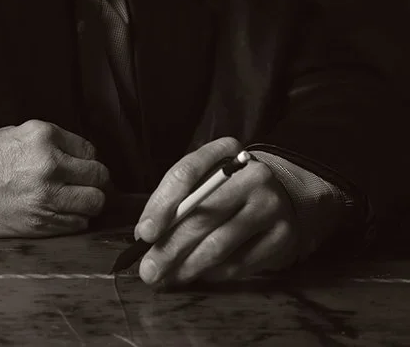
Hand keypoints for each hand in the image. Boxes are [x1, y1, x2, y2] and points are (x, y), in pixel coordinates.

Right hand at [0, 120, 108, 237]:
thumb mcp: (22, 133)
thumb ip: (55, 142)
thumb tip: (84, 156)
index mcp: (45, 137)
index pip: (89, 150)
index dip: (88, 160)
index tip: (82, 166)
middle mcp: (50, 165)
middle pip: (99, 176)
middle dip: (97, 181)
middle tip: (89, 184)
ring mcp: (48, 196)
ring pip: (95, 202)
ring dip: (90, 202)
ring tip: (78, 200)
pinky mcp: (42, 223)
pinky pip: (78, 224)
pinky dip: (76, 220)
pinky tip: (62, 213)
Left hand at [134, 137, 298, 285]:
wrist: (280, 195)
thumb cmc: (228, 188)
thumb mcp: (203, 180)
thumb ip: (174, 199)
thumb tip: (145, 235)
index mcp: (226, 149)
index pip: (187, 171)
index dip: (163, 204)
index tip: (145, 233)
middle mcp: (253, 173)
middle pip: (203, 214)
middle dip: (171, 247)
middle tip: (149, 270)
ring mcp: (271, 204)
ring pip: (220, 244)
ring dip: (188, 266)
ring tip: (169, 278)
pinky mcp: (283, 236)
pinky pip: (240, 264)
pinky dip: (213, 273)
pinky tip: (199, 274)